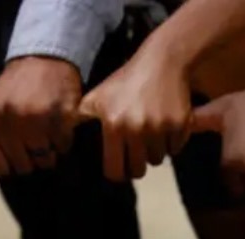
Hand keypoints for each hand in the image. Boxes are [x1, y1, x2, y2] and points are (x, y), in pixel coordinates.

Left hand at [0, 57, 82, 176]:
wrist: (41, 59)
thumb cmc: (11, 89)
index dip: (8, 164)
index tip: (13, 149)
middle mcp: (2, 121)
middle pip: (22, 168)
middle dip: (29, 157)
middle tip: (32, 137)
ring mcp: (31, 120)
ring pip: (44, 162)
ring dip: (48, 151)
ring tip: (45, 130)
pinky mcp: (57, 118)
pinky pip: (62, 148)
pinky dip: (63, 141)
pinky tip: (57, 125)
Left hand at [80, 46, 191, 181]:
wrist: (162, 60)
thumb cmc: (127, 80)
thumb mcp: (98, 96)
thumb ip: (81, 118)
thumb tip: (64, 137)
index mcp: (114, 125)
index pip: (115, 170)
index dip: (118, 172)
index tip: (121, 168)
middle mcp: (136, 128)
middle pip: (138, 170)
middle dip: (137, 164)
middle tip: (137, 152)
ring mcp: (159, 127)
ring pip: (158, 159)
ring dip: (155, 151)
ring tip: (151, 134)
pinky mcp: (179, 124)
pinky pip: (175, 148)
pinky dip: (172, 142)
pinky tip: (166, 125)